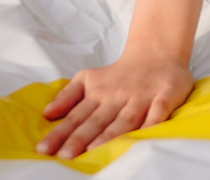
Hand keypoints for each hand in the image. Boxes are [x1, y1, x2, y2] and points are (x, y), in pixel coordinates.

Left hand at [39, 53, 195, 158]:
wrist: (156, 52)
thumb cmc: (118, 74)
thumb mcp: (88, 78)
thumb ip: (68, 96)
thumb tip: (47, 113)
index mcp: (98, 93)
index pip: (76, 116)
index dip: (61, 132)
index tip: (44, 149)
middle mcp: (117, 97)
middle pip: (97, 120)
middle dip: (80, 138)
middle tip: (65, 156)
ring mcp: (141, 97)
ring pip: (124, 119)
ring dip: (110, 135)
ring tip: (94, 150)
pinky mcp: (164, 96)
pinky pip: (158, 112)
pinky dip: (151, 124)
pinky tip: (142, 137)